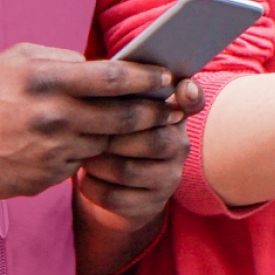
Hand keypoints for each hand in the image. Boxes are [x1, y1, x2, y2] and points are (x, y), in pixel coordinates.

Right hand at [0, 44, 177, 200]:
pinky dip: (89, 155)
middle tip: (171, 107)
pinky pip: (81, 165)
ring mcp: (52, 151)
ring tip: (139, 127)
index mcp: (47, 81)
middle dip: (153, 112)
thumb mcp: (18, 60)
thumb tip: (103, 66)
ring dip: (125, 137)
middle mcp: (54, 117)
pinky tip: (88, 146)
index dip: (147, 78)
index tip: (166, 77)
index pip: (114, 78)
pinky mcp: (46, 178)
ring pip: (107, 144)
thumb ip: (63, 59)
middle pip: (123, 117)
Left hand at [75, 78, 201, 236]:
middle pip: (154, 139)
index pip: (192, 103)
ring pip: (129, 170)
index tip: (182, 89)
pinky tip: (84, 177)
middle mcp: (179, 147)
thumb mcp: (115, 113)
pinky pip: (115, 196)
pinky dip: (91, 185)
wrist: (110, 191)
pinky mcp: (149, 206)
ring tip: (82, 153)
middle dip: (113, 136)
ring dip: (98, 162)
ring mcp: (167, 179)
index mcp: (172, 116)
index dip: (190, 96)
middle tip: (86, 131)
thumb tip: (107, 68)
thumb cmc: (110, 138)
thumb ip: (121, 93)